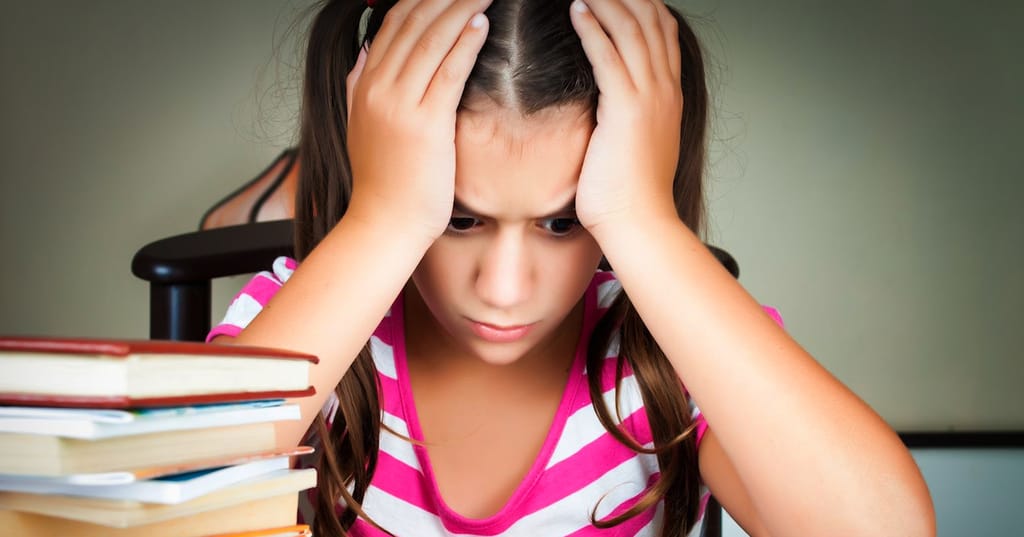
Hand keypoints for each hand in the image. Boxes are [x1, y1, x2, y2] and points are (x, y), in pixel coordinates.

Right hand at [344, 0, 491, 242]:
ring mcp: (399, 104)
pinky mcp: (425, 124)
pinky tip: (482, 22)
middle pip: (413, 22)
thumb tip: (364, 56)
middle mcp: (377, 87)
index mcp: (364, 85)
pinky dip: (466, 42)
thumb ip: (360, 87)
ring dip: (461, 7)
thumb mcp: (360, 127)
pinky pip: (448, 70)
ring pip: (432, 39)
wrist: (384, 224)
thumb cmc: (384, 183)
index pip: (393, 24)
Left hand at [569, 0, 683, 235]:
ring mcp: (649, 97)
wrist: (639, 223)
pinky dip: (593, 26)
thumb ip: (628, 117)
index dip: (643, 4)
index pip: (662, 32)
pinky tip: (576, 8)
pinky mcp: (626, 109)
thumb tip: (609, 108)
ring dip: (606, 0)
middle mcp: (664, 89)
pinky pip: (609, 55)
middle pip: (650, 19)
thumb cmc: (629, 194)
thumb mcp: (636, 145)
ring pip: (631, 29)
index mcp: (668, 96)